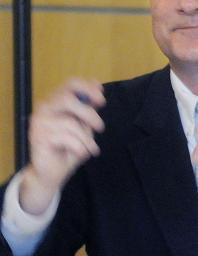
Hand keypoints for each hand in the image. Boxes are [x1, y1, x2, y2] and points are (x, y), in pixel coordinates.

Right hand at [21, 78, 105, 214]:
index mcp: (56, 100)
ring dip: (86, 139)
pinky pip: (66, 138)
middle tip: (100, 127)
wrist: (52, 172)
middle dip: (88, 114)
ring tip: (90, 148)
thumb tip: (95, 83)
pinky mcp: (38, 137)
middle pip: (68, 99)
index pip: (71, 83)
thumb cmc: (69, 147)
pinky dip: (80, 147)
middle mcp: (44, 107)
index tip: (101, 100)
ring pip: (70, 123)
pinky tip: (80, 153)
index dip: (88, 88)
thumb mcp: (83, 125)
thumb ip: (87, 107)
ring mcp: (39, 122)